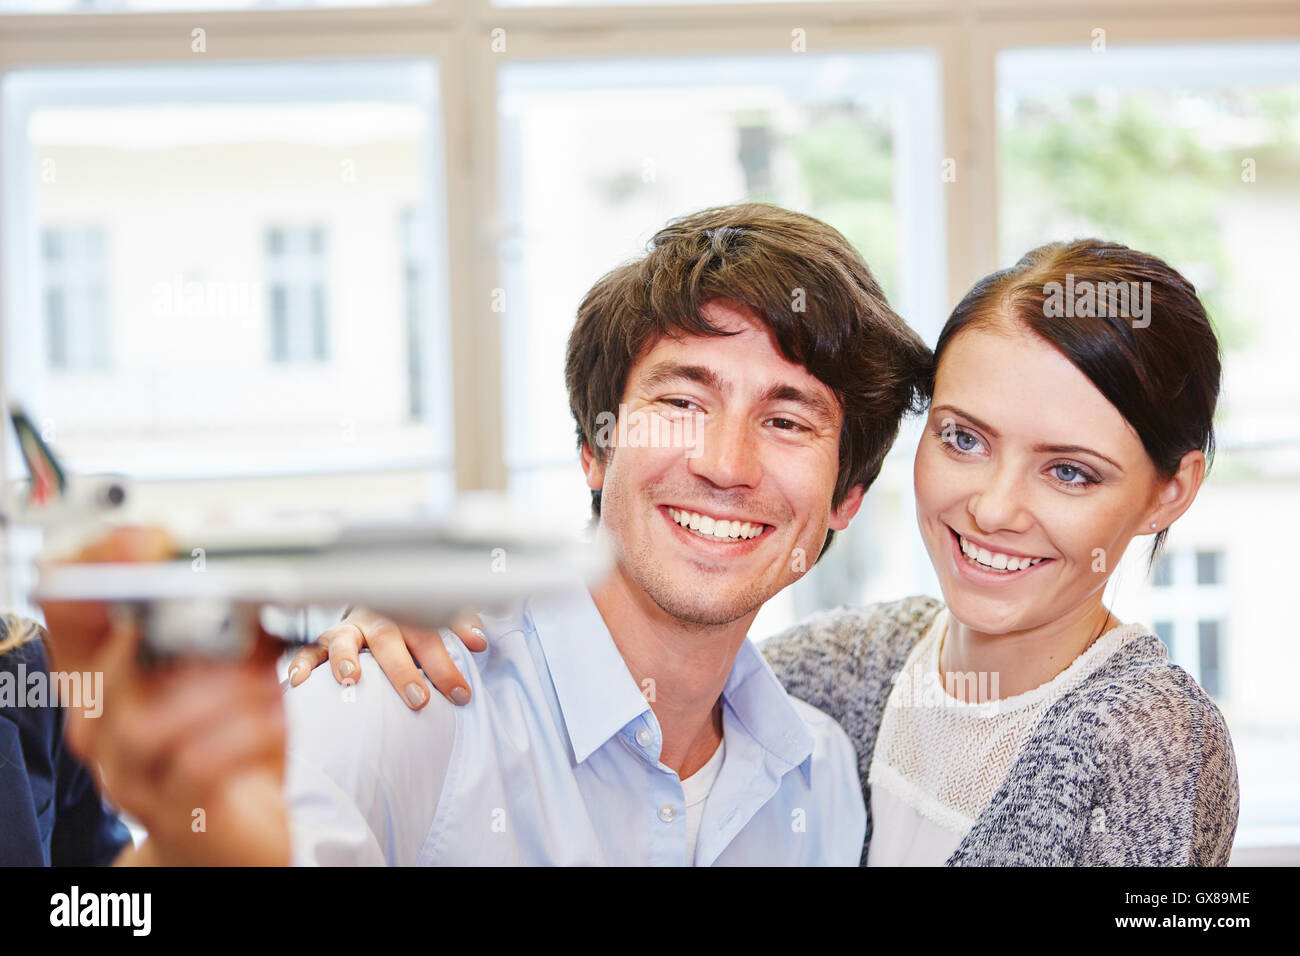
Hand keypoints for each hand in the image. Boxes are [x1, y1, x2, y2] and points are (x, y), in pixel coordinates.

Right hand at [39, 525, 288, 865]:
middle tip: (232, 615)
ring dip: (220, 690)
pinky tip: (272, 721)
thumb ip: (237, 630)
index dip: (99, 569)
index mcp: (106, 679)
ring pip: (151, 720)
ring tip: (263, 680)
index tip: (149, 543)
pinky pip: (197, 765)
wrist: (231, 840)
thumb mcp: (235, 677)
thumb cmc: (228, 753)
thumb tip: (253, 575)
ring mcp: (131, 773)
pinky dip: (244, 733)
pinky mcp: (174, 809)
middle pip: (109, 665)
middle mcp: (103, 727)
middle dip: (179, 631)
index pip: (69, 610)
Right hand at [286, 606, 483, 709]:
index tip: (461, 695)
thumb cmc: (407, 622)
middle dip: (402, 670)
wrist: (369, 603)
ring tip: (351, 681)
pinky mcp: (321, 644)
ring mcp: (345, 632)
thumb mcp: (436, 620)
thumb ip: (459, 626)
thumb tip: (480, 642)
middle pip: (388, 640)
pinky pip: (306, 652)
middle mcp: (374, 622)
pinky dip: (300, 664)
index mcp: (406, 616)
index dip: (445, 666)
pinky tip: (298, 681)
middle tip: (420, 700)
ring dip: (345, 659)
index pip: (429, 638)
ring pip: (342, 640)